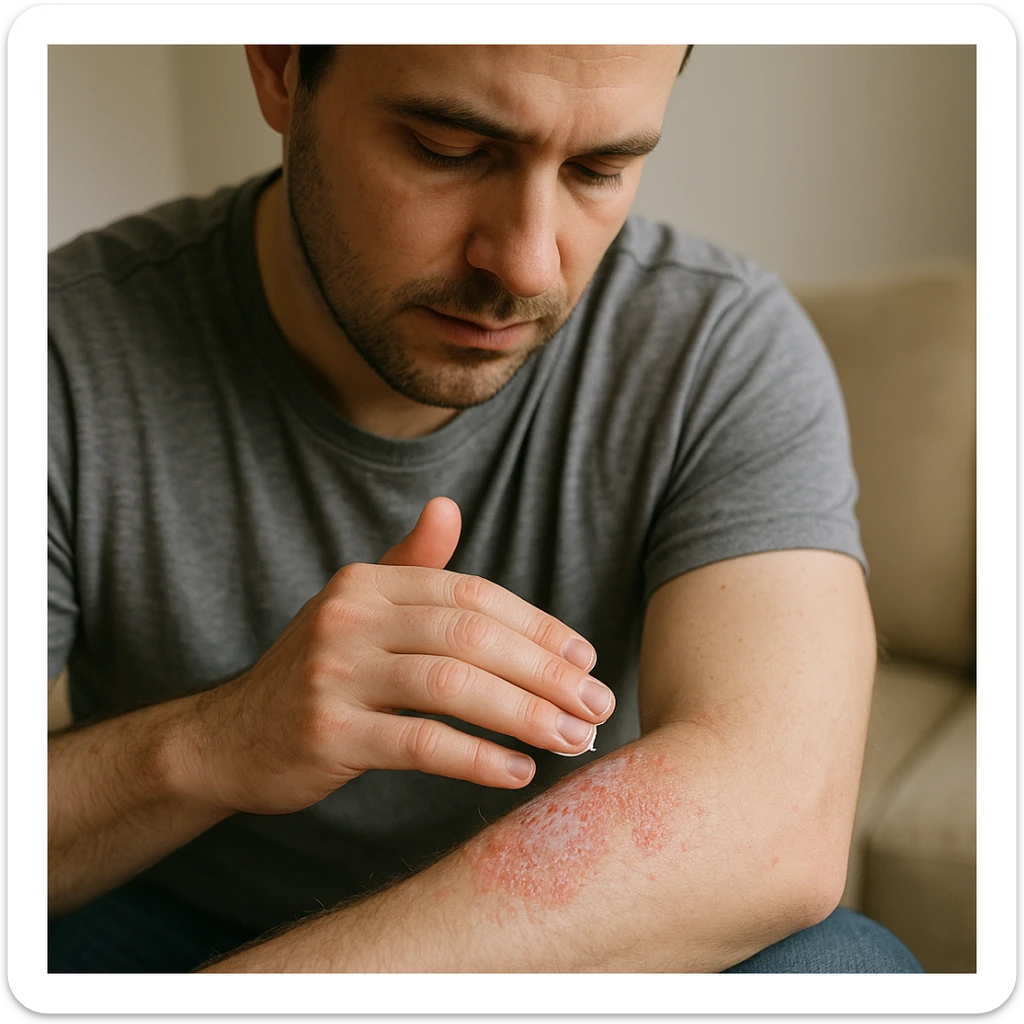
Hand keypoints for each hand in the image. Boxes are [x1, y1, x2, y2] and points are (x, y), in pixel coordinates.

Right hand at [191, 497, 614, 814]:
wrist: (229, 738)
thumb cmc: (318, 673)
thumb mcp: (357, 609)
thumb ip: (410, 564)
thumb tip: (448, 506)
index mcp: (367, 583)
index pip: (472, 594)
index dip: (536, 626)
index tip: (585, 658)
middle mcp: (349, 618)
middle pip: (471, 635)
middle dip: (545, 672)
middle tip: (597, 706)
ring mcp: (334, 674)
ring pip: (452, 686)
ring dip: (525, 715)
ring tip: (573, 740)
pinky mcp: (327, 733)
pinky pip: (419, 743)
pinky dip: (476, 758)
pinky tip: (519, 772)